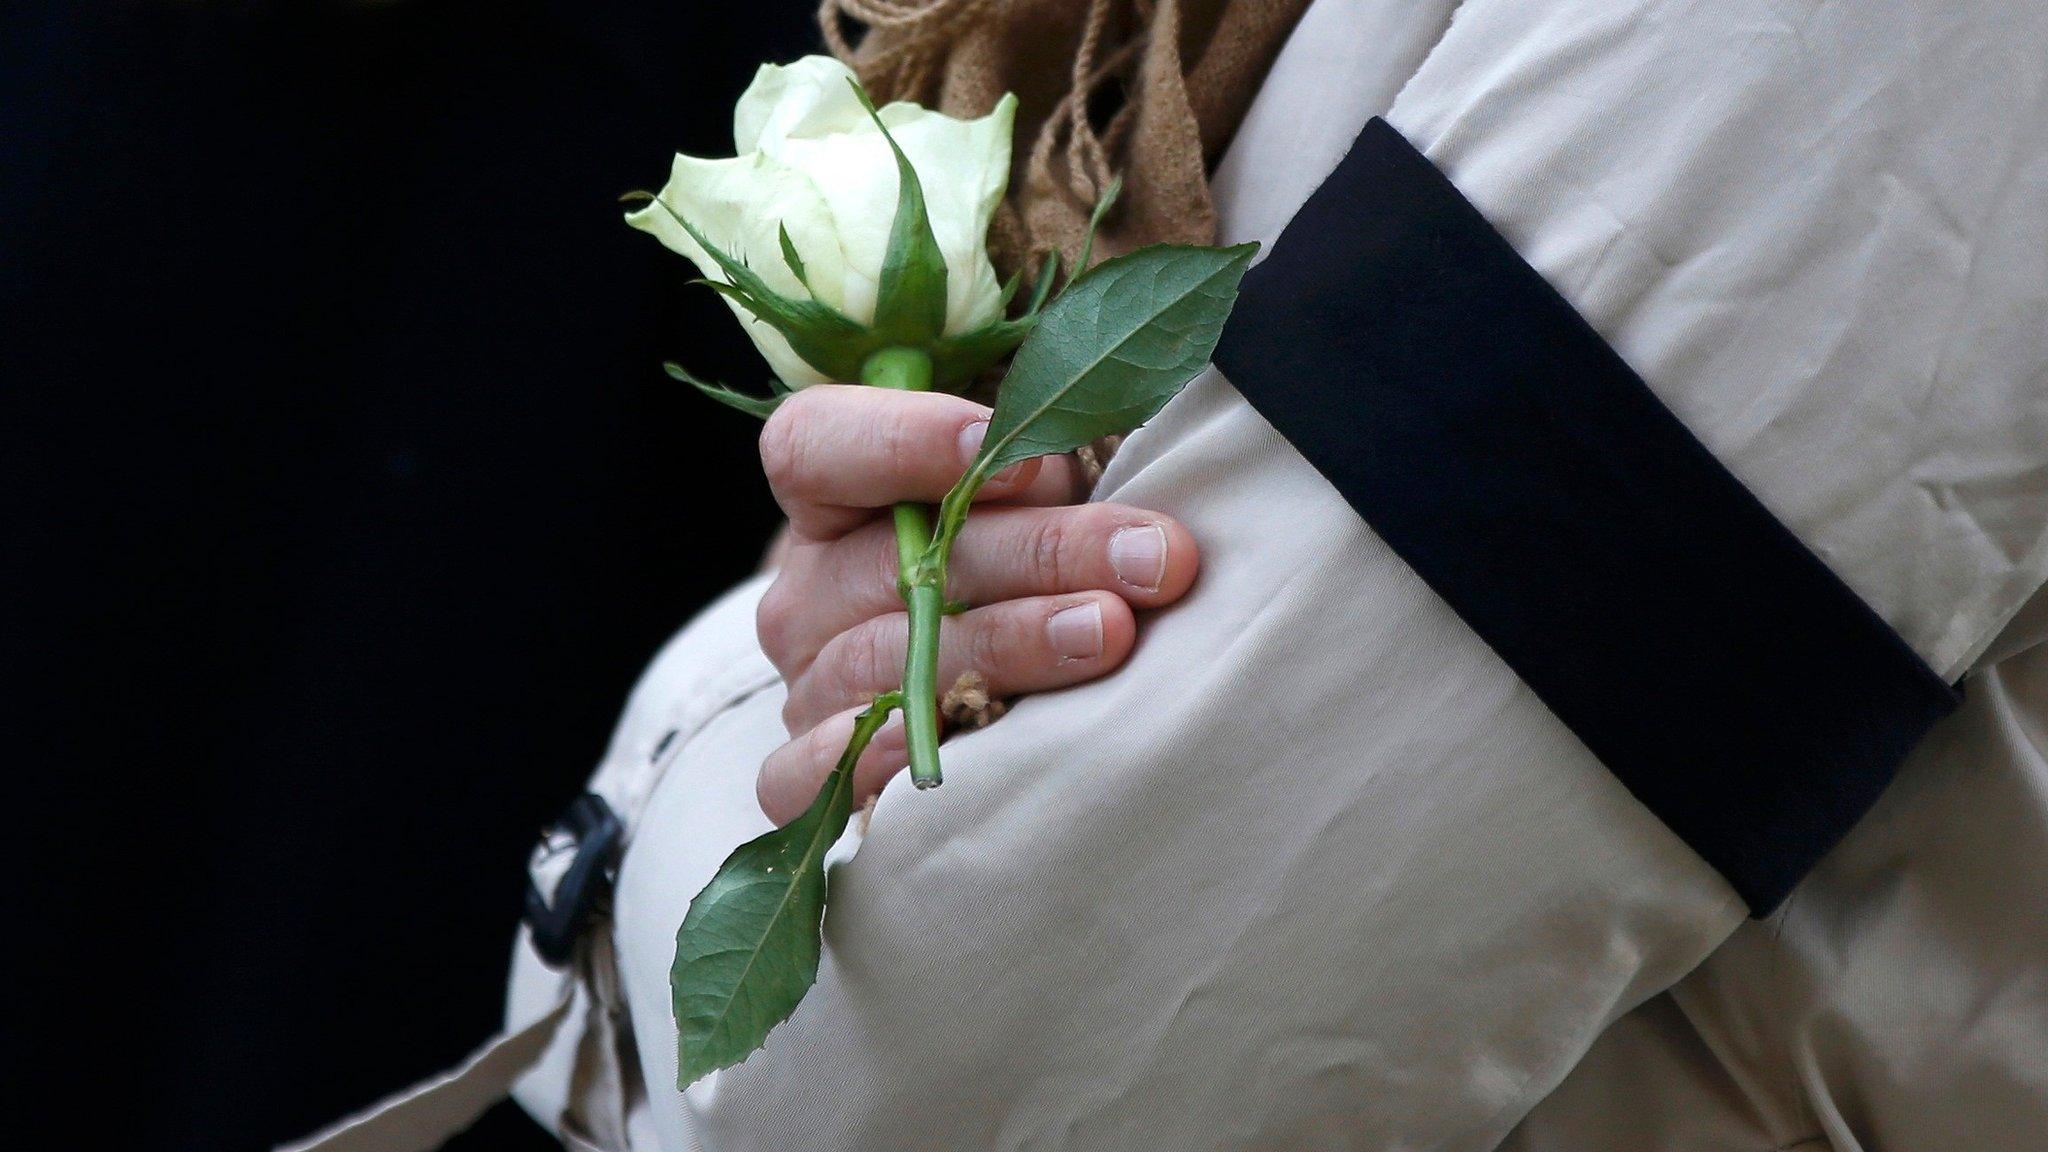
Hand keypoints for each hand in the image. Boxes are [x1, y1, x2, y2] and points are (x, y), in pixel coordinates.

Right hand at [751, 385, 1199, 824]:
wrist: (966, 643)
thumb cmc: (1008, 539)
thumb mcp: (1018, 479)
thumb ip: (1037, 463)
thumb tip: (1095, 480)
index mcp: (828, 489)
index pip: (818, 443)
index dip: (907, 443)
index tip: (1020, 461)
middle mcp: (807, 586)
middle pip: (894, 563)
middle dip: (1037, 553)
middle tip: (1148, 557)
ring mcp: (808, 680)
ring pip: (886, 662)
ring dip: (1010, 645)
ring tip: (1109, 632)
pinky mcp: (810, 767)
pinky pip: (805, 774)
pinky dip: (871, 763)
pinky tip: (946, 752)